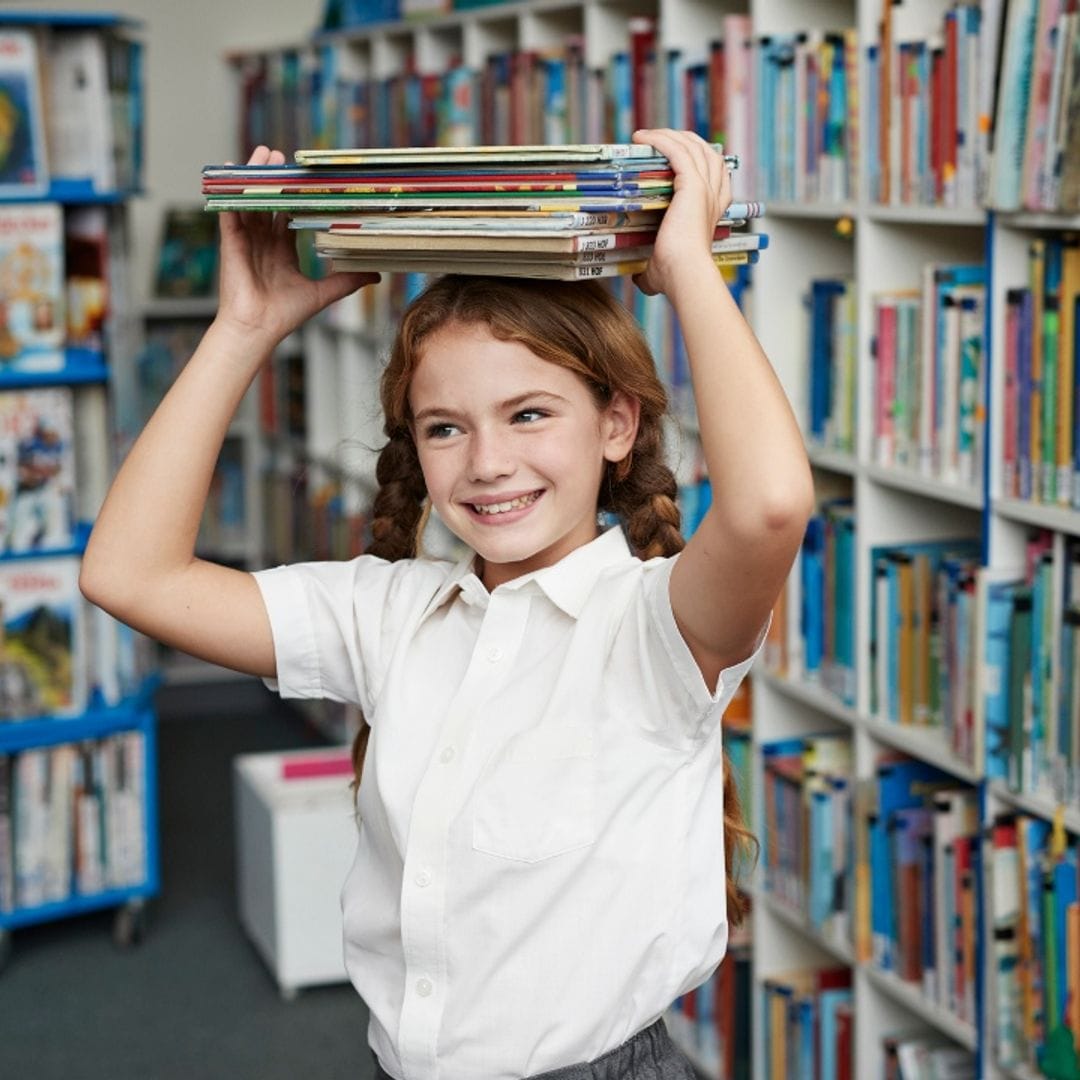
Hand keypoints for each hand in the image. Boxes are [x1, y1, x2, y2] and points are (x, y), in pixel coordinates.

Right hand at [214, 146, 379, 346]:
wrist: (257, 329)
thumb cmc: (284, 316)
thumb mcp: (323, 293)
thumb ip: (347, 281)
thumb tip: (375, 274)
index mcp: (282, 253)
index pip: (287, 218)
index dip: (294, 198)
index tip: (302, 179)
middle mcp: (264, 244)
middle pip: (268, 204)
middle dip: (274, 180)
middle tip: (280, 156)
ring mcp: (246, 242)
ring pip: (250, 202)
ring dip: (255, 178)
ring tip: (263, 153)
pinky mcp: (231, 243)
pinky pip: (229, 212)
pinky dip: (230, 192)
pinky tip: (231, 173)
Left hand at [629, 129, 732, 297]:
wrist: (685, 274)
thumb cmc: (675, 277)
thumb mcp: (662, 269)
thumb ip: (651, 269)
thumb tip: (637, 277)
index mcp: (713, 211)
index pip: (715, 174)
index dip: (698, 158)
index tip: (676, 155)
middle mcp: (713, 196)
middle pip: (706, 152)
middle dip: (683, 140)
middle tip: (657, 139)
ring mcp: (705, 188)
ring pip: (693, 146)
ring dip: (669, 135)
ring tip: (647, 135)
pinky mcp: (692, 185)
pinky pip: (677, 151)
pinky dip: (660, 140)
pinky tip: (643, 138)